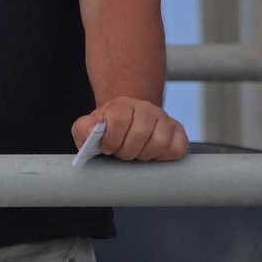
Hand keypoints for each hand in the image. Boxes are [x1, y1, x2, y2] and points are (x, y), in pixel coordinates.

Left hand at [72, 97, 188, 160]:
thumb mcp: (86, 129)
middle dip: (127, 151)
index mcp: (122, 104)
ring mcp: (164, 119)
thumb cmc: (106, 131)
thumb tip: (93, 129)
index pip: (119, 121)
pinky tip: (152, 155)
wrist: (127, 127)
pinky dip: (164, 157)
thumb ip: (83, 128)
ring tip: (136, 154)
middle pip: (140, 134)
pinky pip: (177, 148)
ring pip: (160, 142)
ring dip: (145, 156)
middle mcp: (146, 108)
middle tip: (121, 153)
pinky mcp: (178, 132)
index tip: (107, 149)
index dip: (111, 141)